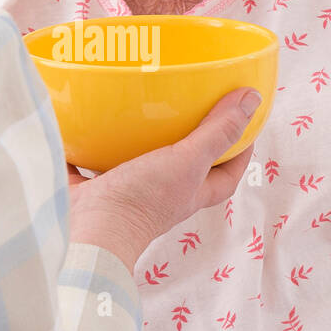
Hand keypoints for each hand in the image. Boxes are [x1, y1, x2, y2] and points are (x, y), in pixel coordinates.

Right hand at [67, 87, 261, 271]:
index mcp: (189, 193)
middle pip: (184, 169)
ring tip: (134, 110)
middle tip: (189, 108)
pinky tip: (78, 128)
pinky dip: (83, 150)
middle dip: (189, 144)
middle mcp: (160, 197)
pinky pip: (87, 167)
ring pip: (134, 166)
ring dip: (135, 143)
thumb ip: (217, 131)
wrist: (88, 232)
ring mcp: (125, 195)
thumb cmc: (142, 200)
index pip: (226, 174)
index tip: (242, 121)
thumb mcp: (188, 160)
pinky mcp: (90, 193)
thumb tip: (252, 98)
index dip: (240, 151)